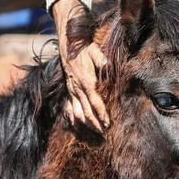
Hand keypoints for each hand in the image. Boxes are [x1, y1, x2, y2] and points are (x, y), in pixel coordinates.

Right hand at [53, 0, 109, 132]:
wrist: (69, 46)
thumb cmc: (85, 49)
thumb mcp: (95, 52)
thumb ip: (103, 61)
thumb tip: (110, 67)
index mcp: (86, 81)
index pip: (95, 102)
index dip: (102, 114)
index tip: (108, 124)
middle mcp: (78, 89)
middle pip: (87, 111)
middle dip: (96, 123)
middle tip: (104, 133)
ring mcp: (72, 91)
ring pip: (78, 112)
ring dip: (86, 123)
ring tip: (95, 131)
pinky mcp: (69, 91)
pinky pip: (69, 108)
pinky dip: (73, 118)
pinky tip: (77, 126)